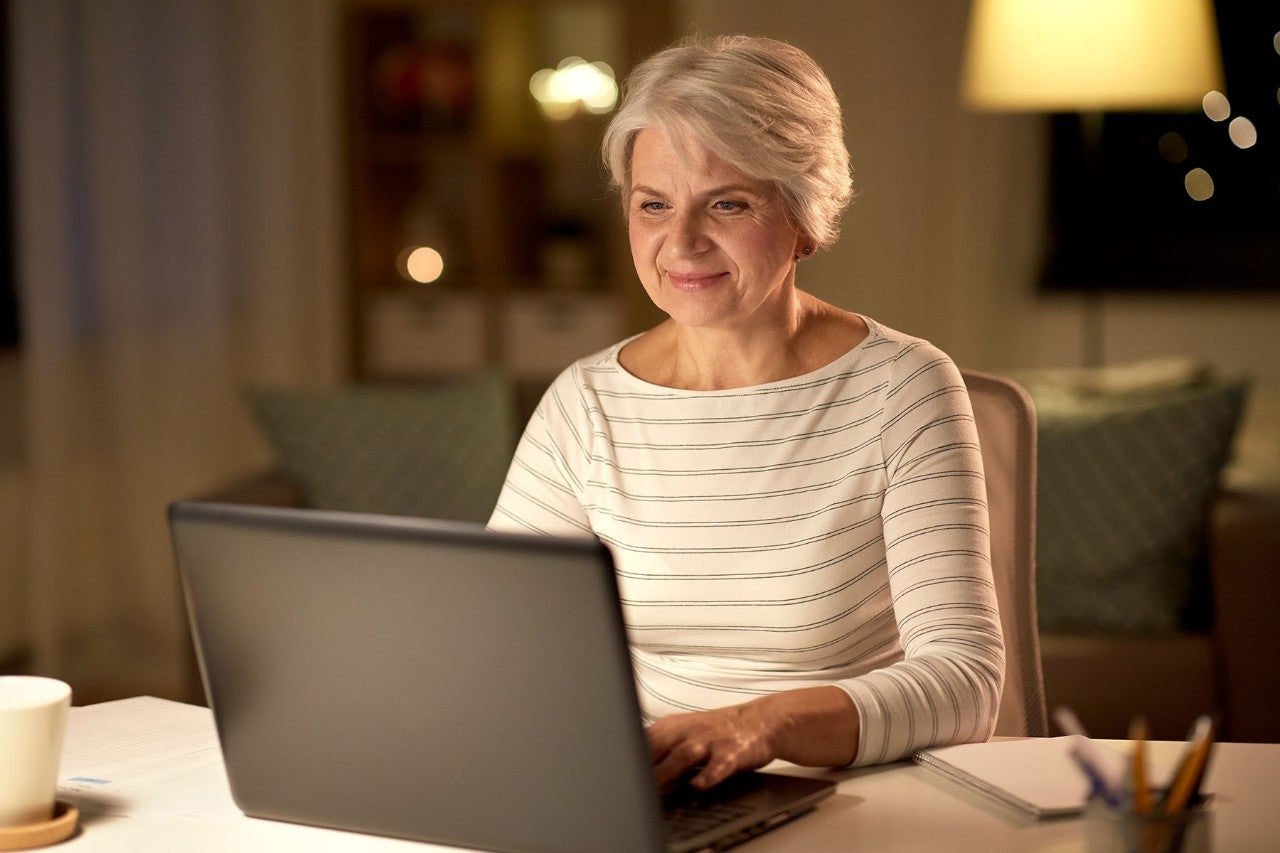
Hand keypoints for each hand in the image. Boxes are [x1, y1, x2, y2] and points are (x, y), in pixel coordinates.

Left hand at [646, 686, 859, 791]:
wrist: (761, 720)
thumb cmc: (715, 731)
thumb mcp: (681, 733)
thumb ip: (657, 750)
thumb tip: (629, 770)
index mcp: (671, 726)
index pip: (640, 740)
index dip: (626, 757)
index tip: (613, 774)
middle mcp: (688, 731)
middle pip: (656, 747)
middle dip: (641, 767)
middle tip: (626, 785)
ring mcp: (710, 741)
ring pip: (683, 756)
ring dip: (666, 772)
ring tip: (653, 789)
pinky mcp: (732, 753)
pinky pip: (718, 765)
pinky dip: (708, 776)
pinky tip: (698, 786)